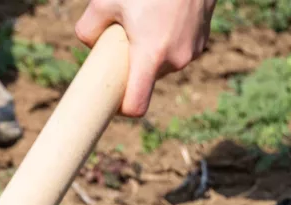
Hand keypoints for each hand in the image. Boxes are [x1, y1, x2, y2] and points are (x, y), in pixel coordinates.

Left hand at [75, 0, 216, 116]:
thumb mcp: (104, 2)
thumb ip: (87, 30)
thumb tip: (89, 45)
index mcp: (151, 56)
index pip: (136, 105)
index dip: (121, 107)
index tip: (110, 100)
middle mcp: (176, 59)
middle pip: (146, 80)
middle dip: (131, 67)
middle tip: (122, 40)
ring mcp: (193, 50)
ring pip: (161, 65)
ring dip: (149, 52)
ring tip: (145, 22)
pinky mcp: (203, 39)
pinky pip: (176, 51)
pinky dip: (165, 42)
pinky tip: (161, 17)